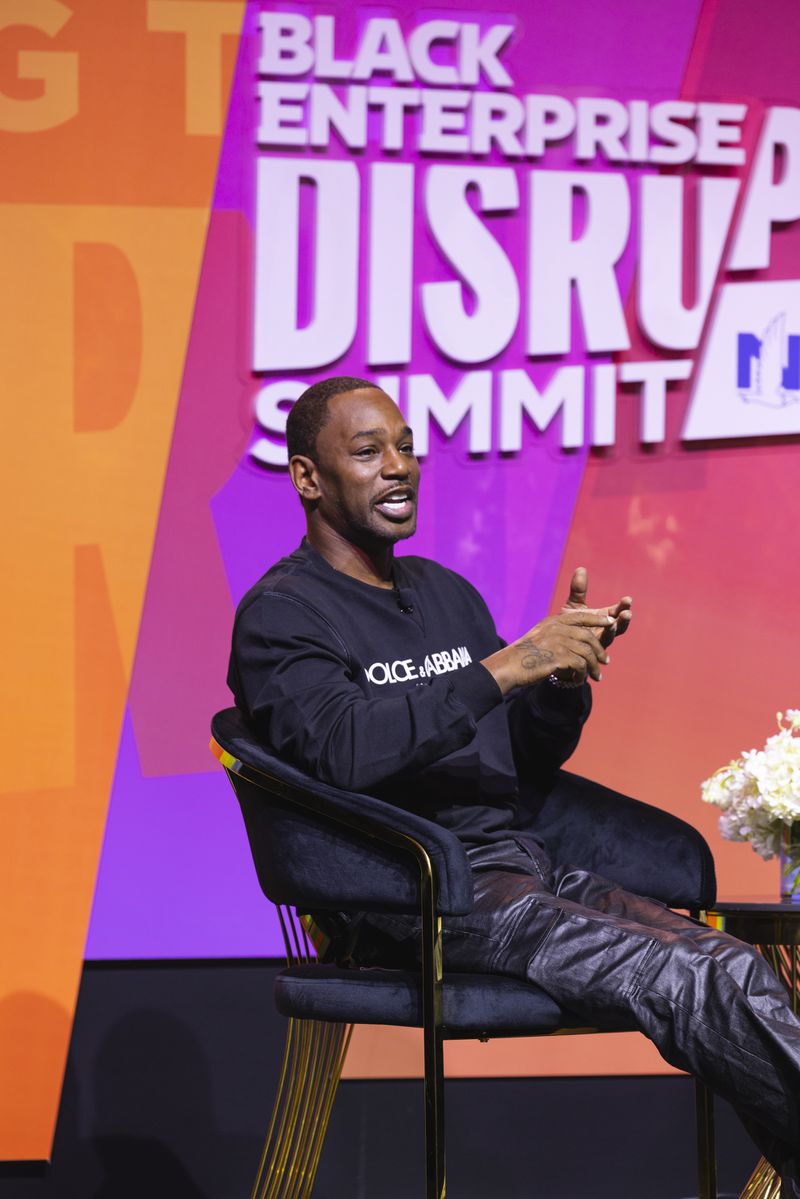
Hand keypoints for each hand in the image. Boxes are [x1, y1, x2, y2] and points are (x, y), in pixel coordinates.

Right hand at [482, 608, 613, 694]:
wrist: (509, 666)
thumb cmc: (524, 655)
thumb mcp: (541, 637)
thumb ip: (558, 634)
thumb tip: (577, 641)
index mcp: (553, 621)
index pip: (581, 616)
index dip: (598, 619)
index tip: (611, 623)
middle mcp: (557, 628)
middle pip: (588, 636)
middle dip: (599, 650)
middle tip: (606, 661)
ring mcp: (558, 642)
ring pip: (586, 653)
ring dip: (594, 666)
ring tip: (597, 676)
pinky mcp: (558, 657)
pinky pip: (580, 665)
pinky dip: (582, 674)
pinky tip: (579, 680)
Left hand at [562, 567, 631, 648]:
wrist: (556, 645)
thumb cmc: (568, 624)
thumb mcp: (573, 606)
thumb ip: (578, 590)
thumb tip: (581, 568)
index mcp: (603, 618)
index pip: (617, 611)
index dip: (623, 606)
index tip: (627, 599)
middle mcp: (604, 631)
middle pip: (619, 626)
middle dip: (624, 620)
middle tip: (627, 613)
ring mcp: (597, 645)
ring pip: (609, 639)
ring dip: (613, 632)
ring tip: (615, 623)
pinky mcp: (587, 655)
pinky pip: (594, 652)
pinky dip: (597, 647)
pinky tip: (597, 641)